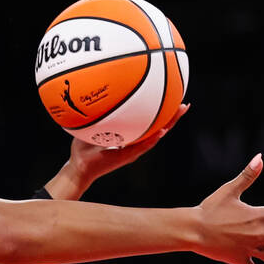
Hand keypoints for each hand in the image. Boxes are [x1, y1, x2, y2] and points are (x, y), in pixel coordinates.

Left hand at [57, 103, 189, 196]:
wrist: (79, 167)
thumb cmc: (83, 149)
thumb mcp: (91, 126)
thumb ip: (96, 114)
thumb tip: (95, 96)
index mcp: (129, 136)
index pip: (148, 122)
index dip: (160, 112)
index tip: (172, 99)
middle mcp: (134, 143)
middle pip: (158, 128)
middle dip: (172, 116)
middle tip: (185, 104)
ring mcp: (132, 150)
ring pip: (155, 136)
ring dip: (168, 125)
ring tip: (179, 113)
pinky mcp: (127, 157)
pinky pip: (142, 147)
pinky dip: (152, 139)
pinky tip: (162, 131)